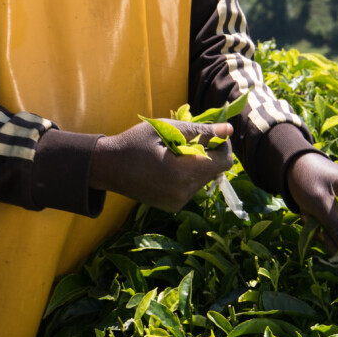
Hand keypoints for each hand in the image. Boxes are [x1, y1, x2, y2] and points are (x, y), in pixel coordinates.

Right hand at [90, 120, 233, 212]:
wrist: (108, 167)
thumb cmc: (135, 141)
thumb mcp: (167, 129)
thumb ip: (199, 131)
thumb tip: (229, 129)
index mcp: (180, 172)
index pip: (223, 162)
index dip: (223, 145)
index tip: (211, 133)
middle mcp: (182, 193)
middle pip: (215, 171)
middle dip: (209, 154)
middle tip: (189, 141)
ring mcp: (177, 203)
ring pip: (204, 179)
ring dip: (198, 165)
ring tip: (175, 154)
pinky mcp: (173, 207)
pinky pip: (192, 188)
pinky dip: (188, 175)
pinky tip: (169, 168)